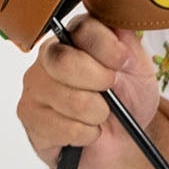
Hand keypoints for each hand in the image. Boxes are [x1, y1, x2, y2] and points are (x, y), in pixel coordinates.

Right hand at [15, 17, 161, 168]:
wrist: (123, 139)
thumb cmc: (127, 99)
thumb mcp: (138, 66)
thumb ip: (126, 43)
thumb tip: (112, 35)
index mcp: (74, 35)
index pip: (83, 29)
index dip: (110, 52)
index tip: (123, 64)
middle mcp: (48, 56)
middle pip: (65, 62)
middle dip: (100, 84)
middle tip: (110, 95)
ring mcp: (34, 86)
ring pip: (71, 100)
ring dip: (97, 115)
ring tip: (98, 116)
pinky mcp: (29, 117)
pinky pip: (65, 128)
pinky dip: (87, 135)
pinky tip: (86, 131)